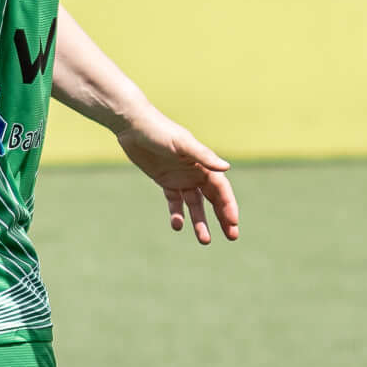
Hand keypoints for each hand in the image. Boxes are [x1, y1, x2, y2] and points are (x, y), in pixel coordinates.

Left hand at [115, 114, 239, 245]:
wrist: (133, 125)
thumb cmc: (159, 130)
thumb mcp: (182, 143)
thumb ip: (204, 155)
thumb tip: (227, 167)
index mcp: (203, 163)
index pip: (221, 189)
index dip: (228, 206)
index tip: (233, 223)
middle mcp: (195, 172)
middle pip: (214, 199)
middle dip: (223, 218)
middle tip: (232, 237)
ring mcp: (181, 178)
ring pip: (195, 205)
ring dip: (200, 221)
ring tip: (205, 240)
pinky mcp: (165, 181)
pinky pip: (174, 202)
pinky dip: (177, 214)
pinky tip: (177, 225)